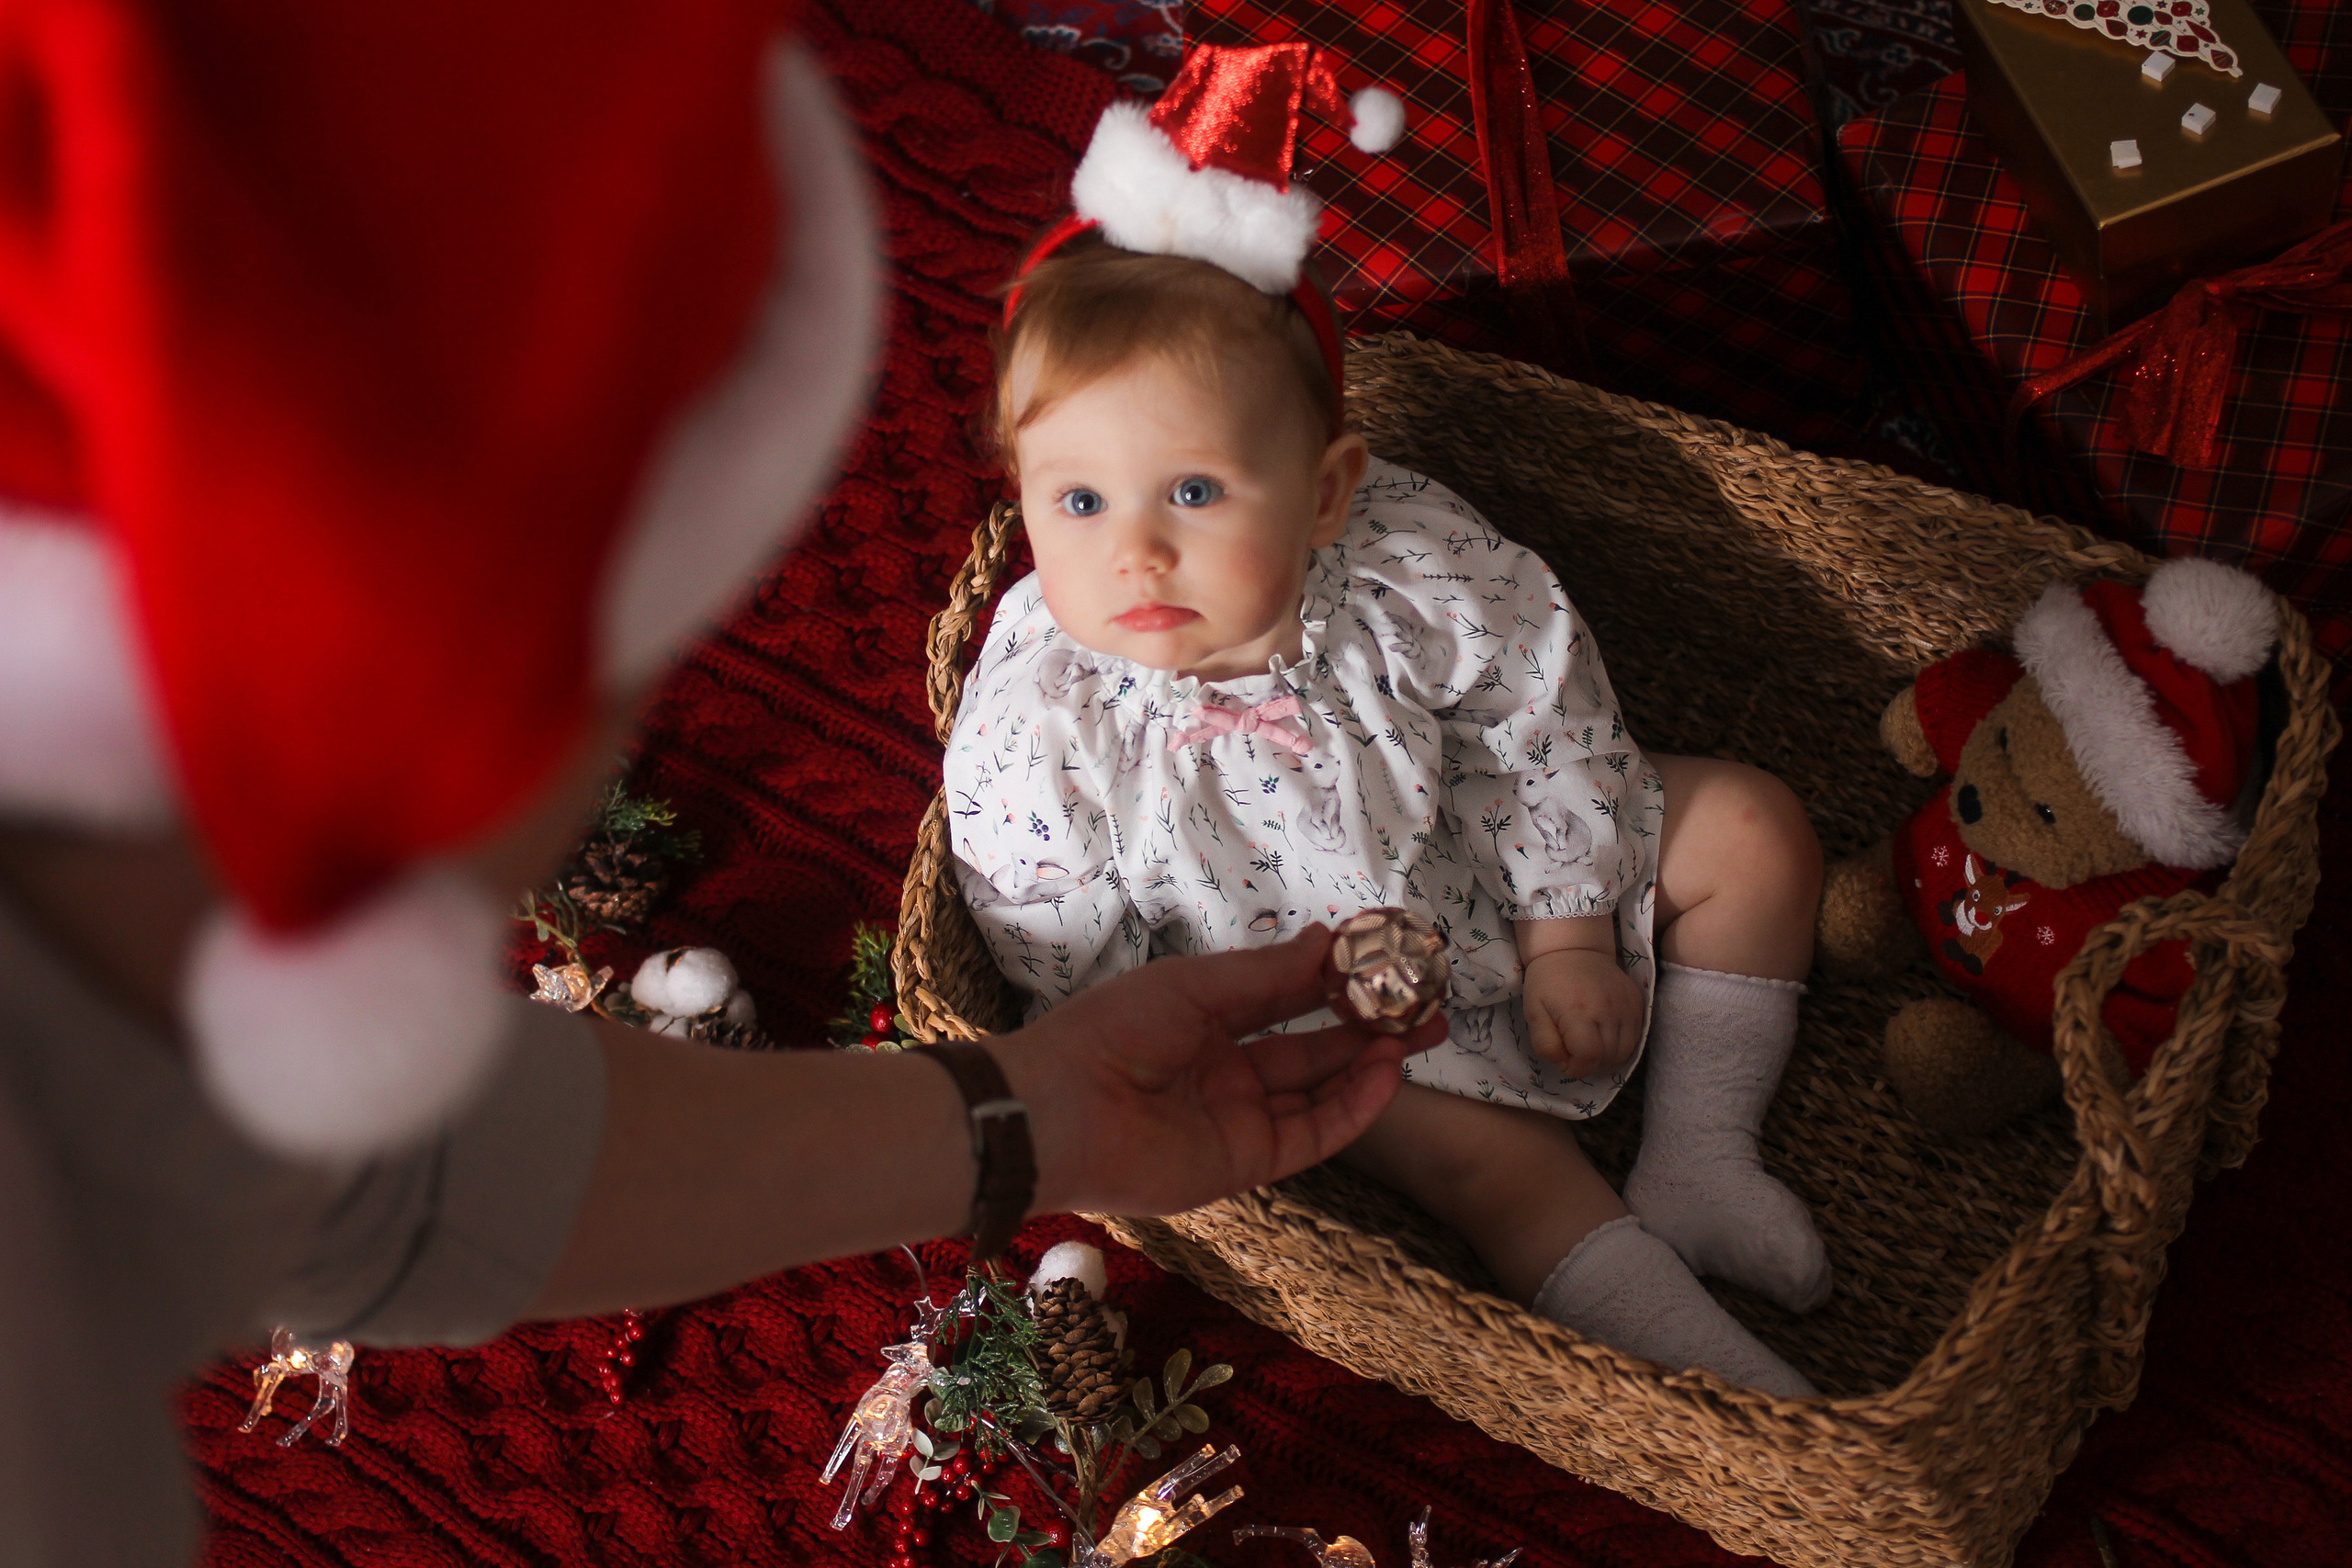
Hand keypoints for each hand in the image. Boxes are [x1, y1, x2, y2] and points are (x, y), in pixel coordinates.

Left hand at [996, 927, 1443, 1217]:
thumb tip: (1328, 940)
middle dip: (1368, 1026)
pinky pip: (1312, 1135)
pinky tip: (1387, 1074)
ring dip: (1368, 1064)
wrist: (1063, 1111)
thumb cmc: (1115, 1032)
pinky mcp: (1246, 1162)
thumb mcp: (1194, 986)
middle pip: (1312, 1047)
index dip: (1334, 979)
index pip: (1283, 997)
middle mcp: (1226, 1071)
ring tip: (1416, 1035)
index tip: (1386, 956)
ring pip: (1320, 1092)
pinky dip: (1353, 1108)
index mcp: (1204, 1021)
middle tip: (1424, 1004)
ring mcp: (1238, 1119)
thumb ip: (1267, 974)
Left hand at [1522, 947, 1644, 1079]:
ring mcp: (1627, 1005)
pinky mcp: (1638, 1001)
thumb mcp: (1533, 1011)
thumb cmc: (1547, 981)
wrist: (1575, 948)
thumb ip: (1545, 1043)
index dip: (1577, 1069)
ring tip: (1590, 1045)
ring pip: (1625, 1052)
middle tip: (1576, 1052)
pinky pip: (1636, 1037)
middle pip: (1608, 1058)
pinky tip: (1605, 1035)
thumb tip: (1564, 1064)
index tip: (1566, 1062)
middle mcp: (1608, 1009)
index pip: (1589, 1057)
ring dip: (1607, 1058)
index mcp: (1578, 1012)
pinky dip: (1621, 1045)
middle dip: (1590, 1064)